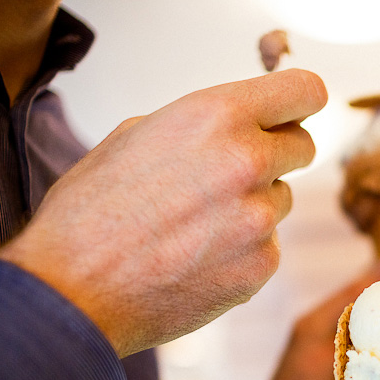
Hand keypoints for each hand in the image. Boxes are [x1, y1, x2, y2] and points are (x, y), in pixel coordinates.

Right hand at [0, 69, 326, 356]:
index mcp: (216, 116)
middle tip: (234, 173)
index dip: (301, 102)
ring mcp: (260, 217)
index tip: (295, 112)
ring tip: (194, 225)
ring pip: (281, 199)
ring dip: (252, 206)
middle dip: (277, 154)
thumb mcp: (137, 135)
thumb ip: (204, 125)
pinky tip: (197, 258)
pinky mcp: (263, 264)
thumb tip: (244, 125)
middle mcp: (248, 161)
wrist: (74, 289)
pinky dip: (243, 250)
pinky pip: (268, 245)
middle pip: (303, 146)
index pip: (305, 90)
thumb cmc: (92, 210)